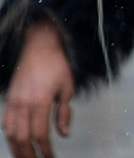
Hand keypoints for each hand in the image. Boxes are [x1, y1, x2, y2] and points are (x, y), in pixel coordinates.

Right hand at [2, 16, 74, 157]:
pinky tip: (15, 142)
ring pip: (10, 133)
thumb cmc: (57, 65)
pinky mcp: (9, 99)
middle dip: (29, 154)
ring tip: (25, 157)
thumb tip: (64, 134)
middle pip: (22, 138)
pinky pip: (5, 123)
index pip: (40, 134)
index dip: (45, 150)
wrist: (39, 46)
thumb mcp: (67, 87)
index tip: (51, 157)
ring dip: (17, 149)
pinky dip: (9, 136)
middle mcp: (24, 104)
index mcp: (40, 101)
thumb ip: (64, 112)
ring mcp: (13, 102)